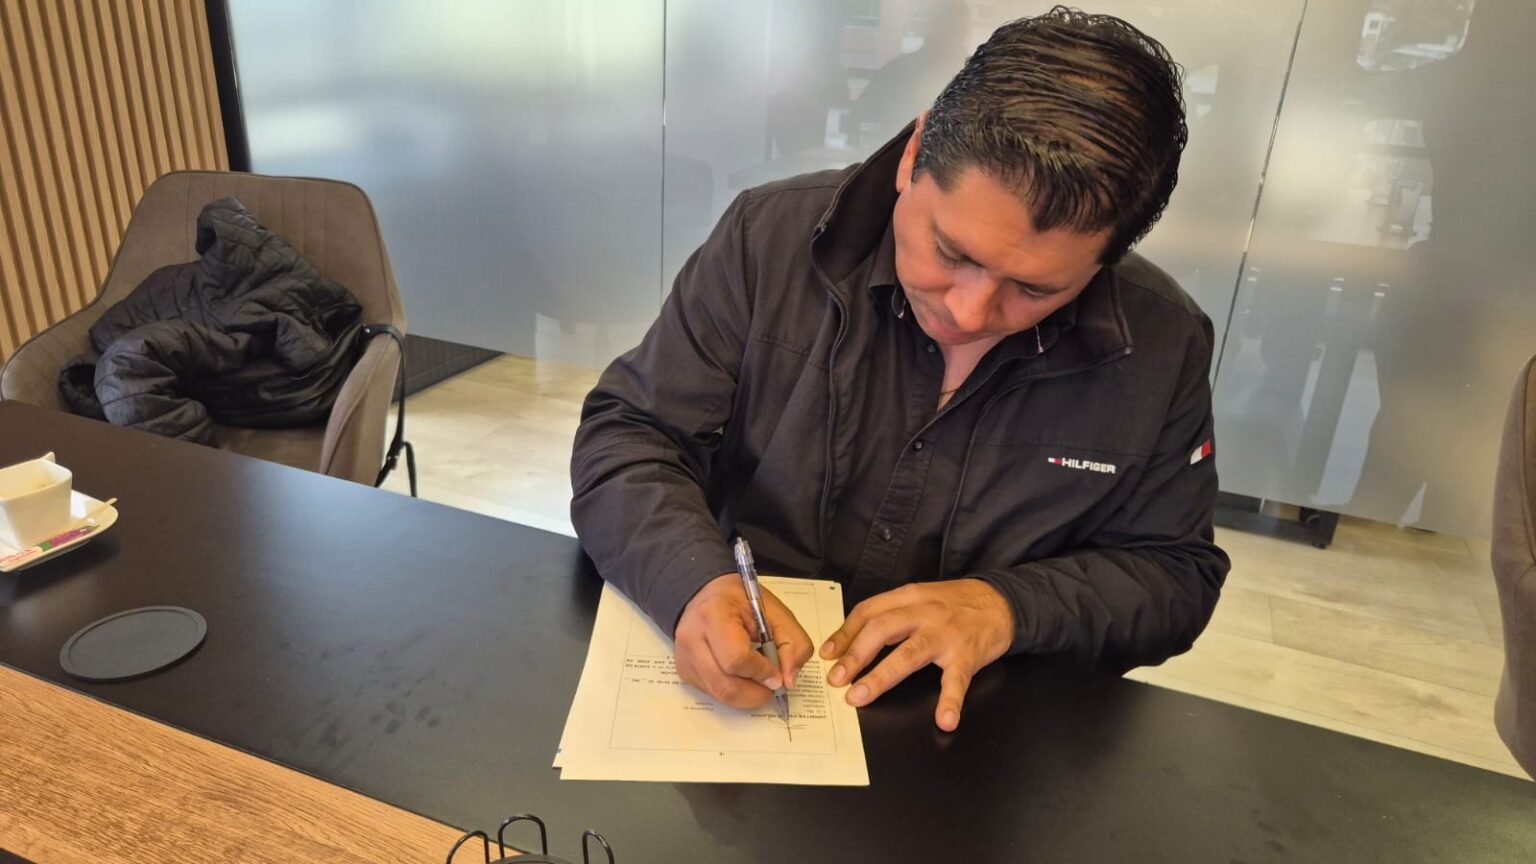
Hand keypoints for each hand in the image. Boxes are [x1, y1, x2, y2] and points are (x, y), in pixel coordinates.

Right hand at [674, 573, 813, 708]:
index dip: (761, 672)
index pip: (736, 659)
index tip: (777, 674)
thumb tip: (788, 680)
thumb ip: (793, 643)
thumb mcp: (776, 611)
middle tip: (772, 685)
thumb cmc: (740, 600)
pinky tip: (741, 674)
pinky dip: (734, 691)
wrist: (705, 593)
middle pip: (726, 686)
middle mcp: (692, 638)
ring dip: (747, 695)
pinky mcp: (684, 671)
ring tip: (759, 679)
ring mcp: (685, 658)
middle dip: (756, 693)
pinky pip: (713, 693)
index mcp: (714, 615)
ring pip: (720, 695)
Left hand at [821, 579, 1012, 730]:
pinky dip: (951, 701)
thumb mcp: (920, 597)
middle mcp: (924, 613)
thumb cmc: (955, 604)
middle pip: (882, 630)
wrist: (1001, 602)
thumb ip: (892, 614)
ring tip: (861, 696)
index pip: (868, 611)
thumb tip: (853, 640)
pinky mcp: (969, 654)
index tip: (827, 655)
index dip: (844, 633)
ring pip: (910, 653)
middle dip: (855, 655)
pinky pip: (957, 680)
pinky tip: (945, 719)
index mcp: (909, 598)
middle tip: (836, 679)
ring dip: (882, 676)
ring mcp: (946, 634)